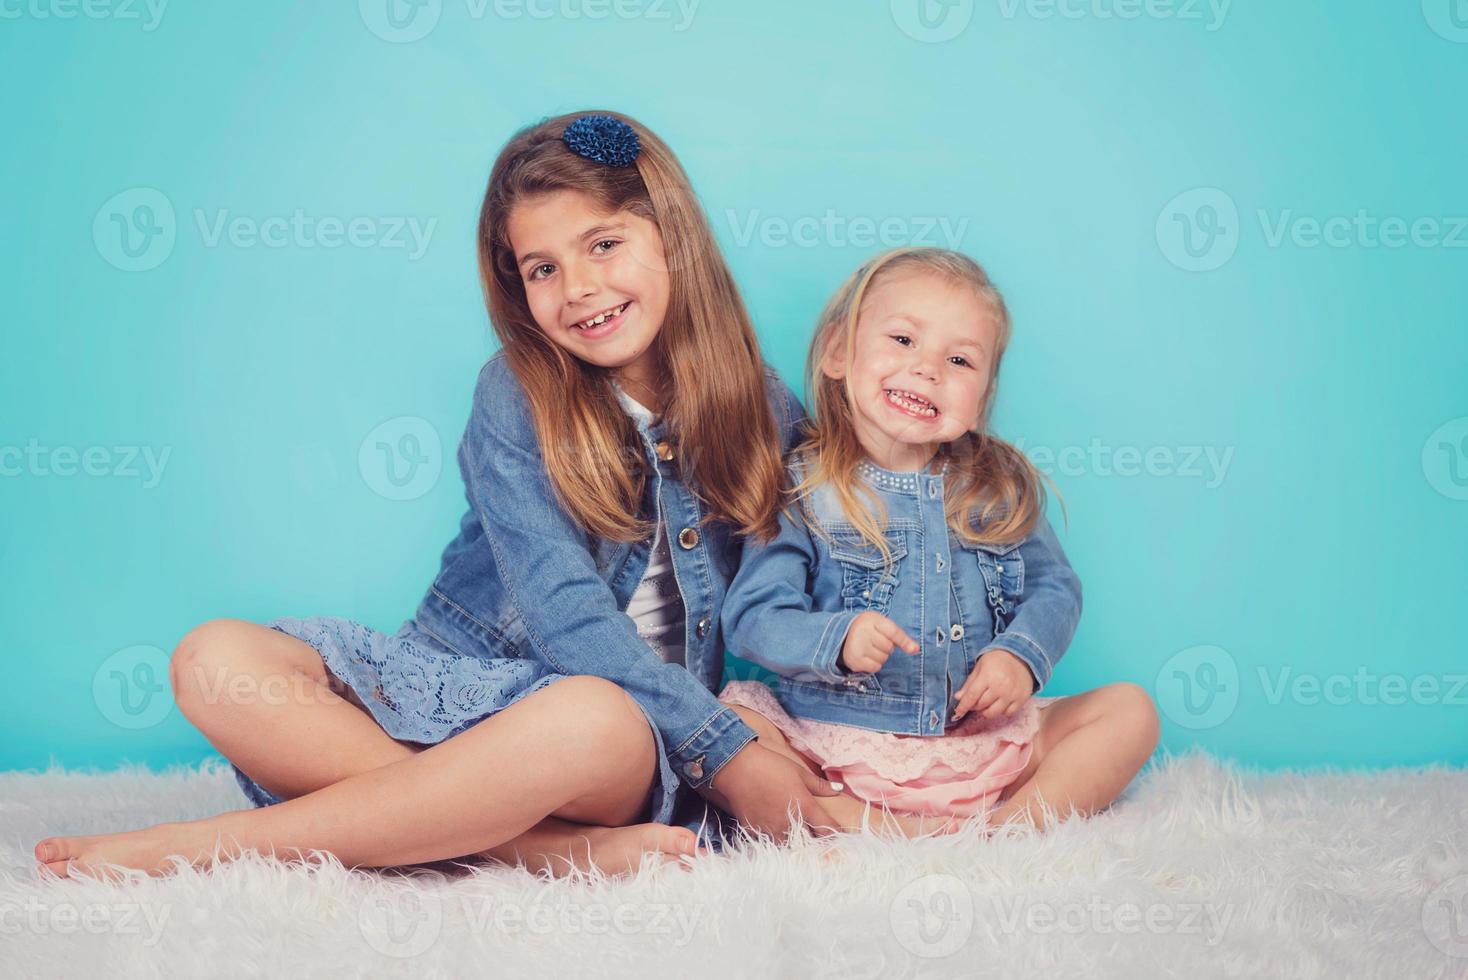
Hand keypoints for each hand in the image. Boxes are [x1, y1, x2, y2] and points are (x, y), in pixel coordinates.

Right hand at [697, 741, 844, 841]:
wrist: (736, 766)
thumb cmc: (770, 765)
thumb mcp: (798, 772)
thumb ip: (819, 785)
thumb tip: (839, 790)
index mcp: (805, 807)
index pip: (827, 829)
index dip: (837, 834)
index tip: (842, 836)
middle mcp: (790, 822)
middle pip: (809, 843)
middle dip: (815, 843)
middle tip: (818, 841)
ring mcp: (772, 829)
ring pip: (788, 846)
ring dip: (794, 844)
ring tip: (796, 839)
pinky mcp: (755, 831)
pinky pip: (769, 842)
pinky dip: (774, 839)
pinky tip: (774, 832)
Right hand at [839, 611, 919, 673]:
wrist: (843, 635)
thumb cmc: (868, 629)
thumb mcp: (882, 625)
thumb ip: (900, 636)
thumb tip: (916, 649)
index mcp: (871, 619)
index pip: (893, 632)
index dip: (904, 642)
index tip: (914, 649)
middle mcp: (862, 631)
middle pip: (889, 648)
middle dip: (887, 647)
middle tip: (877, 641)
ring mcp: (857, 646)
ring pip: (883, 659)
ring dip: (880, 656)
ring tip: (870, 648)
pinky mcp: (854, 660)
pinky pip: (875, 667)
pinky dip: (874, 664)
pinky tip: (866, 656)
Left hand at [952, 648, 1033, 721]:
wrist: (1022, 655)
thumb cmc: (997, 659)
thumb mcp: (980, 666)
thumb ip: (969, 683)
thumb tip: (958, 698)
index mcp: (987, 676)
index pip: (972, 696)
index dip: (963, 706)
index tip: (958, 712)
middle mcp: (1000, 687)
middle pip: (981, 705)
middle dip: (974, 706)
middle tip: (975, 701)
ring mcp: (1012, 694)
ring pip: (994, 712)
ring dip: (986, 710)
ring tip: (986, 703)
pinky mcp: (1022, 699)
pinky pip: (1008, 713)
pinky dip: (1002, 711)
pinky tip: (1000, 703)